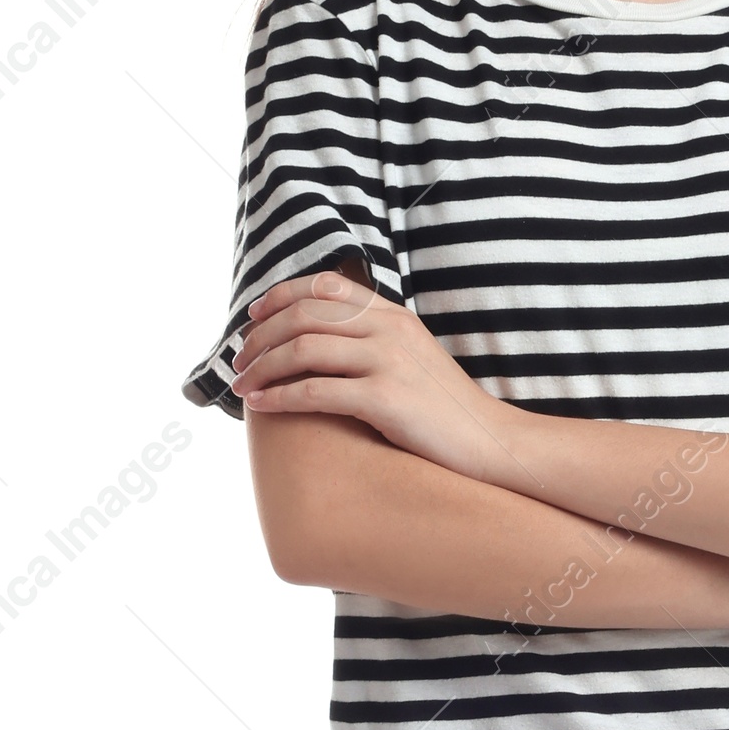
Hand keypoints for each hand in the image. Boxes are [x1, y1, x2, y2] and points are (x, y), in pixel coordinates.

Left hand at [232, 274, 500, 474]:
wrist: (489, 444)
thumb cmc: (445, 411)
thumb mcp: (413, 359)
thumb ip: (376, 340)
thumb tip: (326, 340)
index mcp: (394, 315)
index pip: (326, 285)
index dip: (281, 296)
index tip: (254, 317)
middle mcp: (389, 330)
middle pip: (304, 315)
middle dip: (261, 337)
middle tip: (239, 360)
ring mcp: (388, 362)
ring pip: (302, 350)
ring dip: (261, 366)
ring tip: (241, 385)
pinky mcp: (384, 399)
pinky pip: (314, 391)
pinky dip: (278, 397)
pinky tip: (259, 405)